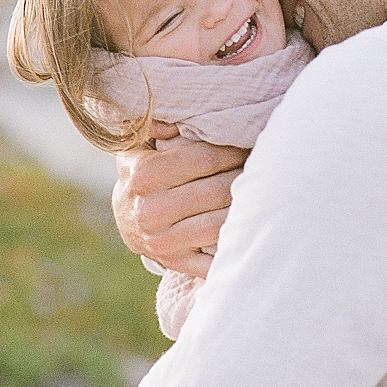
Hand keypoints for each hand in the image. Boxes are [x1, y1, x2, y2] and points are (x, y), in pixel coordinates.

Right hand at [112, 125, 246, 277]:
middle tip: (261, 167)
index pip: (205, 159)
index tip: (246, 145)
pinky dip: (235, 245)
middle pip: (218, 191)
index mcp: (143, 174)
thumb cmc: (142, 173)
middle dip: (245, 177)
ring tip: (260, 193)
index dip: (233, 151)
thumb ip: (155, 125)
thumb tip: (175, 123)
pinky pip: (215, 259)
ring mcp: (163, 241)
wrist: (126, 220)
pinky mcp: (176, 263)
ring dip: (245, 208)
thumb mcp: (138, 143)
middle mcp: (150, 210)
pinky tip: (248, 228)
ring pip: (220, 224)